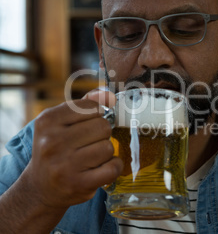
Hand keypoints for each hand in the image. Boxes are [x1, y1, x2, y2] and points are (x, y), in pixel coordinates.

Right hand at [25, 90, 122, 208]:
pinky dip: (113, 167)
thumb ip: (85, 104)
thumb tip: (109, 95)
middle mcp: (53, 142)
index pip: (92, 107)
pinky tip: (101, 168)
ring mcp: (65, 165)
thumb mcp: (60, 123)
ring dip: (106, 152)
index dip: (96, 115)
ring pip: (108, 147)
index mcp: (48, 121)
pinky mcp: (78, 184)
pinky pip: (112, 167)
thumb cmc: (55, 149)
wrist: (39, 188)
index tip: (87, 124)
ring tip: (92, 157)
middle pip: (103, 126)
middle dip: (102, 134)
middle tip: (90, 143)